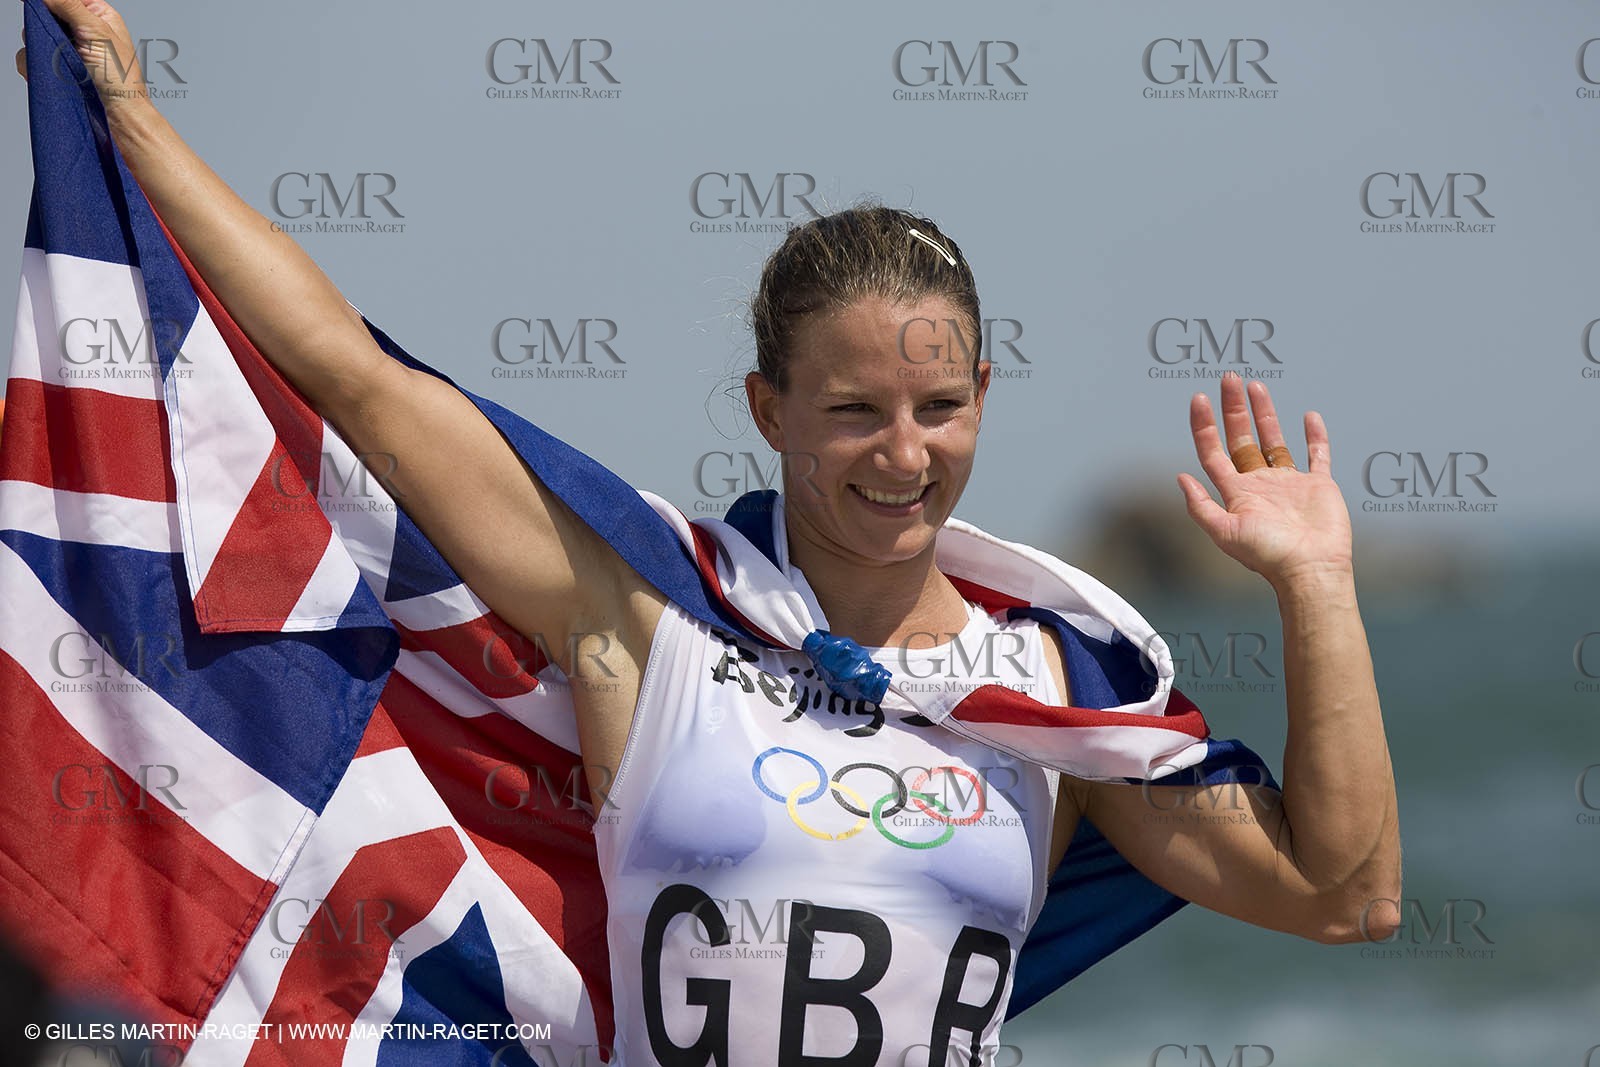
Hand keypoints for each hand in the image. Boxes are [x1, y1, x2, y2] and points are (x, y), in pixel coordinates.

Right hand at [14, 0, 147, 111]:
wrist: (118, 116)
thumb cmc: (121, 79)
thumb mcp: (97, 32)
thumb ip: (68, 5)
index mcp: (98, 16)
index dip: (53, 1)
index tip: (40, 5)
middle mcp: (81, 31)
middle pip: (46, 14)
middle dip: (44, 25)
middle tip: (57, 39)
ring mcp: (67, 51)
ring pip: (34, 36)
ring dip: (40, 47)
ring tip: (61, 61)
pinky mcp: (56, 70)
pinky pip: (31, 59)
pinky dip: (35, 66)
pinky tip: (51, 74)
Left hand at [1176, 372, 1352, 589]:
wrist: (1311, 569)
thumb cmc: (1268, 555)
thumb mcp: (1226, 532)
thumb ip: (1201, 506)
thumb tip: (1179, 477)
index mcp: (1238, 493)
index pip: (1214, 451)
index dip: (1204, 426)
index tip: (1199, 398)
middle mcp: (1261, 485)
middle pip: (1242, 438)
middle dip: (1234, 409)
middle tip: (1229, 377)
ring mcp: (1290, 484)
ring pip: (1274, 440)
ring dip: (1265, 414)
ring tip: (1256, 386)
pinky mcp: (1320, 486)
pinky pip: (1318, 455)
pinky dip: (1315, 436)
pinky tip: (1309, 416)